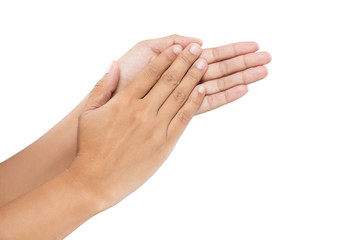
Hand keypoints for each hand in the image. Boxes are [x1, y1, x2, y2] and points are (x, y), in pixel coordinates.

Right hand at [70, 43, 206, 208]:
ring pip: (179, 96)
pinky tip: (201, 90)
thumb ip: (103, 86)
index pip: (150, 73)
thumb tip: (113, 64)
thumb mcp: (88, 113)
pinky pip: (183, 119)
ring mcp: (155, 128)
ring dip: (193, 78)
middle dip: (185, 61)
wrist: (96, 180)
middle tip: (197, 48)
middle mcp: (142, 111)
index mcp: (124, 101)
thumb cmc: (91, 147)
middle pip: (169, 80)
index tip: (178, 47)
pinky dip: (194, 103)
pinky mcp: (165, 144)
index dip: (166, 57)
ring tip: (203, 63)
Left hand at [116, 34, 270, 113]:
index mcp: (178, 63)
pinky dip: (224, 95)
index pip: (211, 55)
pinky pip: (205, 102)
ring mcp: (183, 96)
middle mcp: (184, 80)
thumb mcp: (143, 50)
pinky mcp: (178, 111)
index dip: (233, 50)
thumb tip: (195, 42)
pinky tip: (242, 89)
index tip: (253, 45)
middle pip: (220, 68)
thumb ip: (169, 44)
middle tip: (268, 57)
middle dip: (244, 62)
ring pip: (218, 83)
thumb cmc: (121, 77)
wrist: (105, 103)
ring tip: (264, 70)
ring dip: (241, 76)